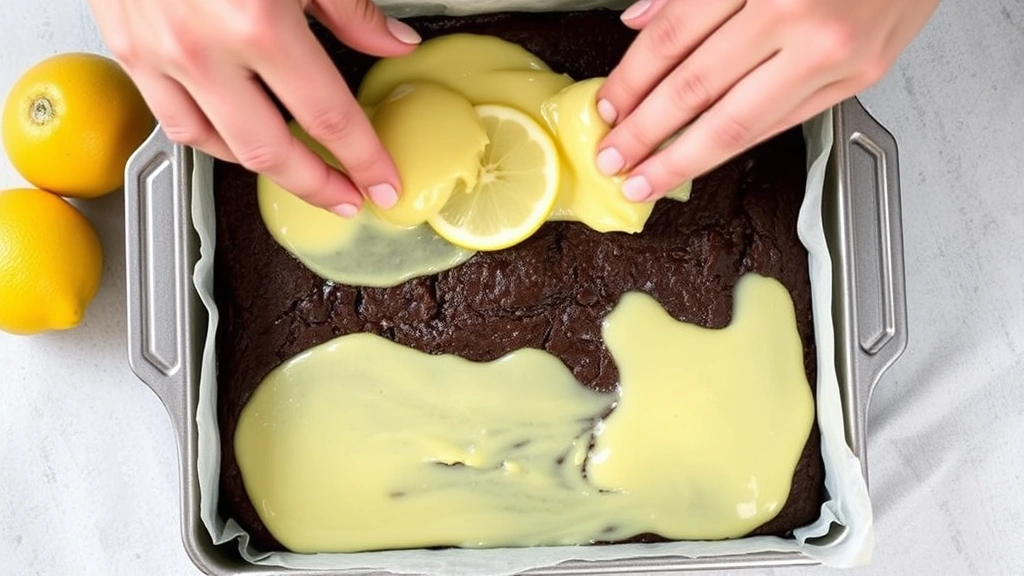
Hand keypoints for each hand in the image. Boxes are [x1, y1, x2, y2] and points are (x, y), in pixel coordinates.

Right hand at [87, 0, 421, 216]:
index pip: (328, 117)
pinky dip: (213, 142)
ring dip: (266, 169)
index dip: (363, 159)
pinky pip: (174, 121)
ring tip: (301, 173)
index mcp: (257, 22)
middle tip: (347, 196)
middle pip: (272, 151)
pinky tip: (239, 141)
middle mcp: (202, 47)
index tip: (383, 182)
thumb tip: (391, 43)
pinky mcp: (127, 49)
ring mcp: (158, 53)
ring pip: (219, 146)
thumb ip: (350, 10)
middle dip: (319, 185)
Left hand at [595, 0, 938, 201]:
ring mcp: (831, 53)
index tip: (607, 108)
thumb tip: (638, 22)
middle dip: (644, 131)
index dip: (631, 80)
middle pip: (695, 89)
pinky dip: (734, 146)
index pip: (671, 38)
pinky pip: (780, 123)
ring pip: (737, 123)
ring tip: (647, 178)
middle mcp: (796, 16)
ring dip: (681, 159)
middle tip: (614, 157)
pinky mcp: (857, 79)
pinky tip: (704, 158)